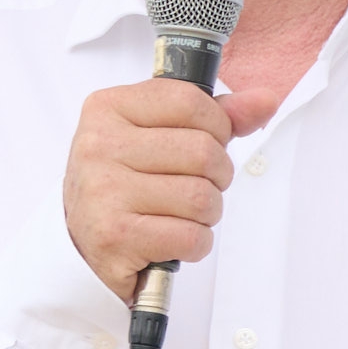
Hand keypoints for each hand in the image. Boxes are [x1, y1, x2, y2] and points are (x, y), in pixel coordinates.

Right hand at [64, 78, 232, 297]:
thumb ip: (212, 117)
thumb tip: (265, 101)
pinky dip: (196, 243)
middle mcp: (99, 145)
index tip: (207, 142)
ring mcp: (103, 191)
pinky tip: (175, 239)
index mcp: (108, 108)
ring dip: (207, 213)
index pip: (190, 101)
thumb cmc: (125, 185)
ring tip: (183, 214)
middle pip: (202, 152)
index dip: (216, 126)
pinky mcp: (114, 236)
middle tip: (196, 186)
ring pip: (201, 197)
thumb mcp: (158, 137)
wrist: (82, 247)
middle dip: (216, 176)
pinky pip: (190, 236)